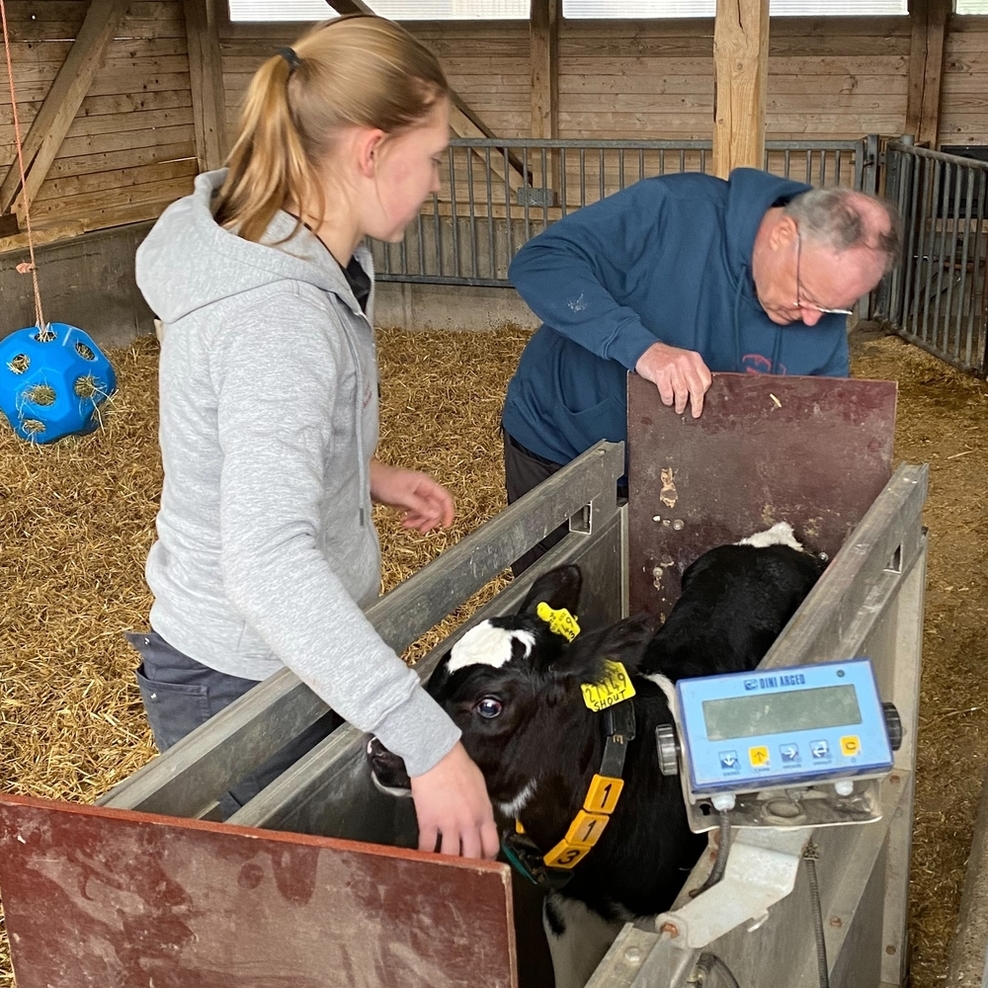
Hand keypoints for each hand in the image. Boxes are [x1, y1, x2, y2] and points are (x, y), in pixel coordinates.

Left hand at [369, 460, 454, 531]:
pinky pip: (415, 512)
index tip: (446, 526)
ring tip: (406, 525)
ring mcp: (415, 495)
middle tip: (421, 530)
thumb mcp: (403, 496)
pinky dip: (411, 519)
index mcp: (425, 484)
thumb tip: (437, 515)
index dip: (448, 512)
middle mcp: (423, 489)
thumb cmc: (384, 481)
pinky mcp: (407, 500)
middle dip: (429, 520)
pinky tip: (403, 521)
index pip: (444, 498)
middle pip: (435, 508)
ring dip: (418, 521)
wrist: (367, 479)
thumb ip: (420, 506)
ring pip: (425, 512)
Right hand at [410, 742, 498, 859]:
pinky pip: (427, 847)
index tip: (482, 862)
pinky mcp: (428, 822)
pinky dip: (424, 856)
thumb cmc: (458, 765)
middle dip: (469, 868)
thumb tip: (481, 822)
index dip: (487, 859)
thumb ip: (482, 808)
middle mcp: (468, 823)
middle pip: (473, 857)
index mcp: (483, 813)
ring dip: (447, 865)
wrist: (437, 756)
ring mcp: (448, 824)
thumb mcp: (480, 787)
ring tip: (442, 869)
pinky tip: (422, 858)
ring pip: (451, 858)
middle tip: (462, 872)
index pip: (491, 846)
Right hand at [635, 341, 711, 417]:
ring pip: (682, 392)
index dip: (704, 392)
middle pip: (696, 388)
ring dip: (681, 404)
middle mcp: (685, 362)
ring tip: (679, 409)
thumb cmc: (665, 358)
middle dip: (697, 404)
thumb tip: (700, 391)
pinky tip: (668, 401)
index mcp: (694, 358)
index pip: (706, 379)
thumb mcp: (684, 360)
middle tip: (695, 412)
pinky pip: (667, 393)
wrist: (646, 350)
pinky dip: (668, 400)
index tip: (701, 400)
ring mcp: (673, 368)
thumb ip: (693, 371)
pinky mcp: (660, 373)